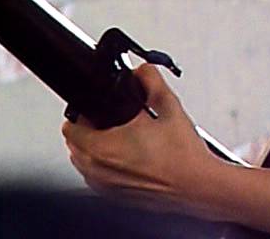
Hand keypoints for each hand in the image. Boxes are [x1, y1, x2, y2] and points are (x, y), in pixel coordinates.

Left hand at [62, 64, 218, 212]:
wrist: (199, 187)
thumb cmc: (184, 158)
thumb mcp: (169, 107)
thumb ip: (152, 81)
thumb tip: (143, 71)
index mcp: (104, 147)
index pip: (70, 127)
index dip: (82, 113)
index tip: (96, 109)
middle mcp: (99, 170)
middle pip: (74, 145)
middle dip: (88, 130)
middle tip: (111, 120)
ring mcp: (105, 186)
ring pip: (84, 162)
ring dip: (94, 149)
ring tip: (121, 138)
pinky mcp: (115, 197)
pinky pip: (97, 178)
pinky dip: (105, 166)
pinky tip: (128, 157)